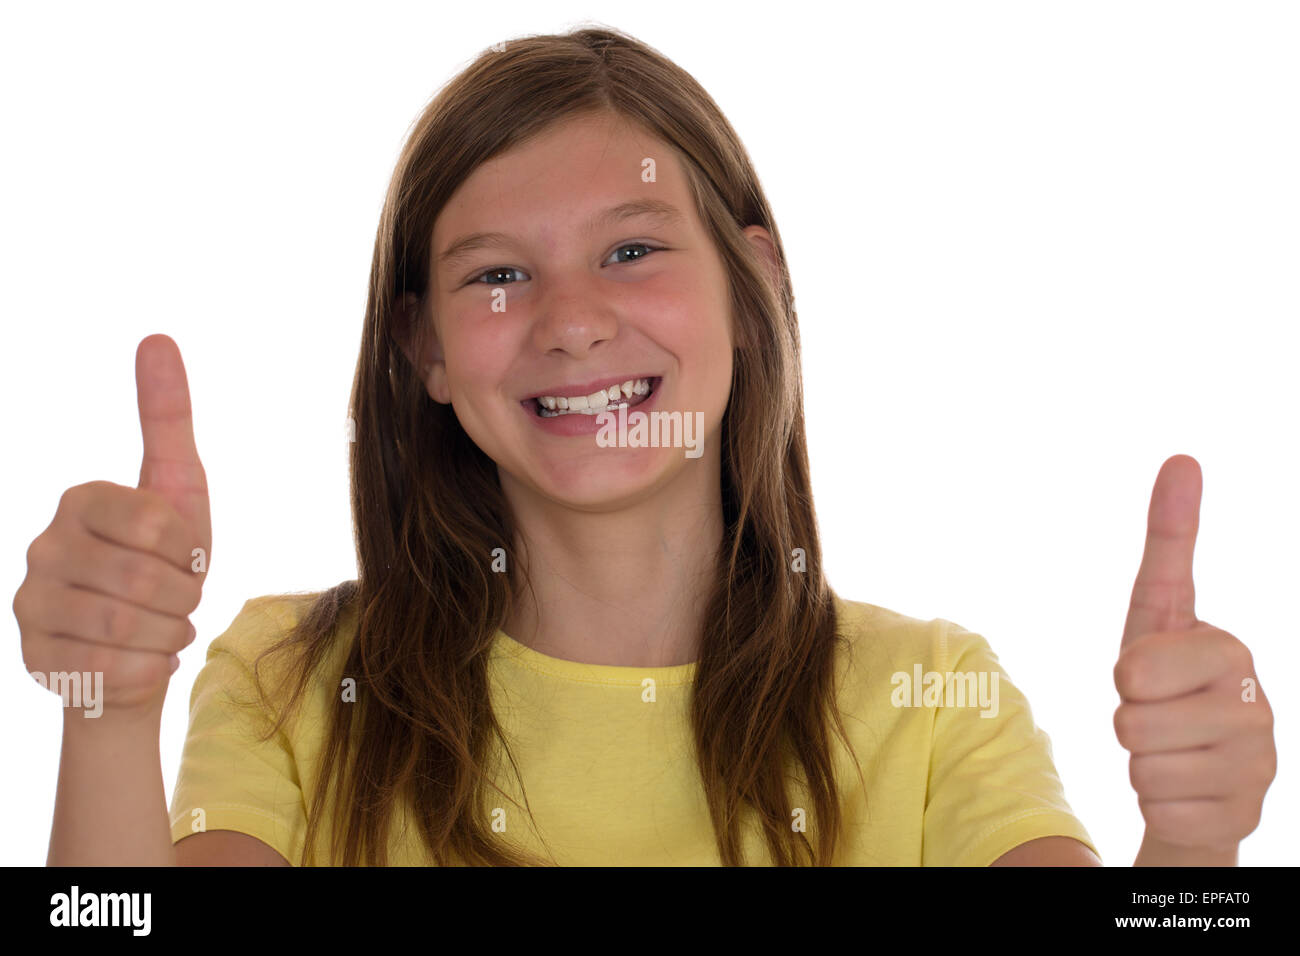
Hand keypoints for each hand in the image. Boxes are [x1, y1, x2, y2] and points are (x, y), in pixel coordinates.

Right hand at [13, 334, 211, 717]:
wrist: (139, 647)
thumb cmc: (165, 564)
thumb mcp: (179, 491)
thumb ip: (166, 417)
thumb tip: (157, 337)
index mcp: (81, 500)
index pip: (155, 522)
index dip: (186, 549)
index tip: (181, 555)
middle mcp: (43, 545)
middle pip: (144, 579)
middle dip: (183, 597)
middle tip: (178, 599)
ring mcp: (30, 602)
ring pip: (126, 625)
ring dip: (169, 633)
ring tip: (164, 627)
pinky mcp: (34, 655)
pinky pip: (112, 667)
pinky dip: (148, 667)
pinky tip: (143, 657)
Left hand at [1113, 454, 1275, 856]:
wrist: (1195, 777)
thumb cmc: (1165, 685)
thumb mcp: (1156, 616)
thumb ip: (1170, 542)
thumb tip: (1183, 457)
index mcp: (1227, 647)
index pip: (1138, 660)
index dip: (1125, 674)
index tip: (1152, 631)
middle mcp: (1254, 698)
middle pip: (1129, 712)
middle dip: (1125, 718)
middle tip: (1154, 716)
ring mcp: (1258, 758)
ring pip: (1140, 761)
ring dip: (1139, 762)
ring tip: (1171, 751)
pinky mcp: (1245, 811)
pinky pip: (1157, 806)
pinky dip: (1156, 803)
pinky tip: (1186, 790)